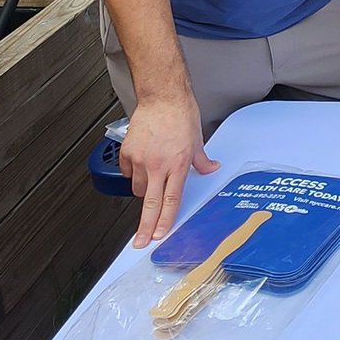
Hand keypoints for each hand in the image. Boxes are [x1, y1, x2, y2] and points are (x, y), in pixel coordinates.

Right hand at [119, 94, 220, 246]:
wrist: (162, 96)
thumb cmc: (181, 114)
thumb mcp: (197, 139)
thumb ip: (202, 160)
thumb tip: (212, 168)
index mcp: (177, 163)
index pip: (171, 199)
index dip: (165, 220)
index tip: (159, 235)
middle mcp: (158, 164)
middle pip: (150, 203)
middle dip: (145, 227)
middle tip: (140, 242)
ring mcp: (140, 159)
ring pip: (137, 188)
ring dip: (143, 188)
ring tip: (152, 174)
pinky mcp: (127, 152)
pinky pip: (127, 171)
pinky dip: (133, 171)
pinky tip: (142, 160)